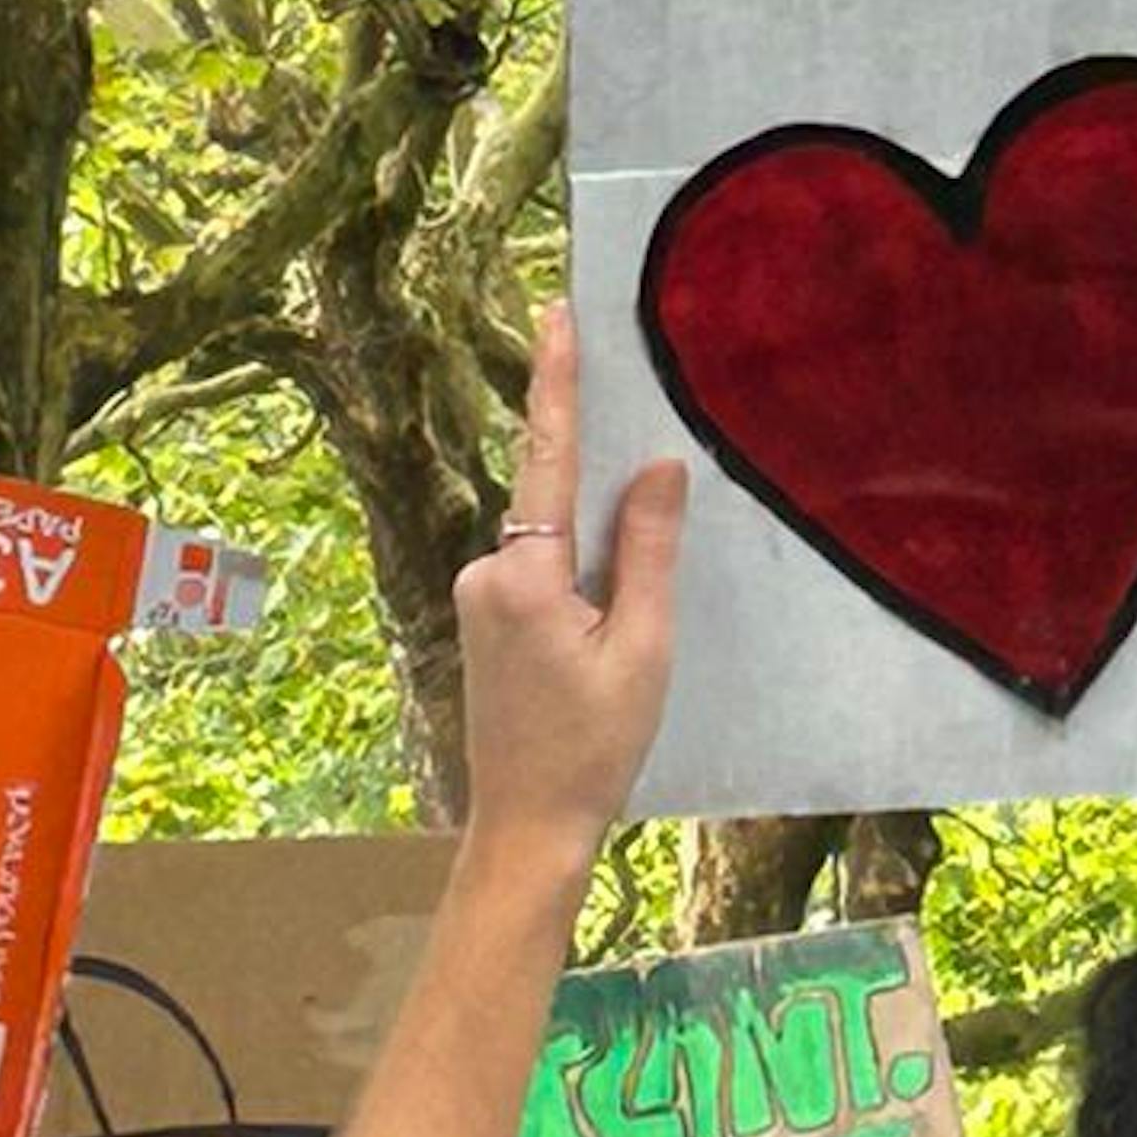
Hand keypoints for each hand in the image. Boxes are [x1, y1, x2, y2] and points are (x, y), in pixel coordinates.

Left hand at [455, 302, 687, 873]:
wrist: (528, 823)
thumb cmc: (593, 745)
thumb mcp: (642, 645)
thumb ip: (648, 549)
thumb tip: (657, 465)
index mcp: (525, 575)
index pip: (548, 458)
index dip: (556, 381)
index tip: (558, 313)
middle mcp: (486, 574)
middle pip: (559, 504)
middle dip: (610, 506)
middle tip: (639, 553)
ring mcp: (479, 598)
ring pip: (555, 544)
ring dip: (601, 562)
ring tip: (628, 645)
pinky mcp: (485, 620)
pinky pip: (544, 571)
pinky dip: (584, 581)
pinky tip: (611, 636)